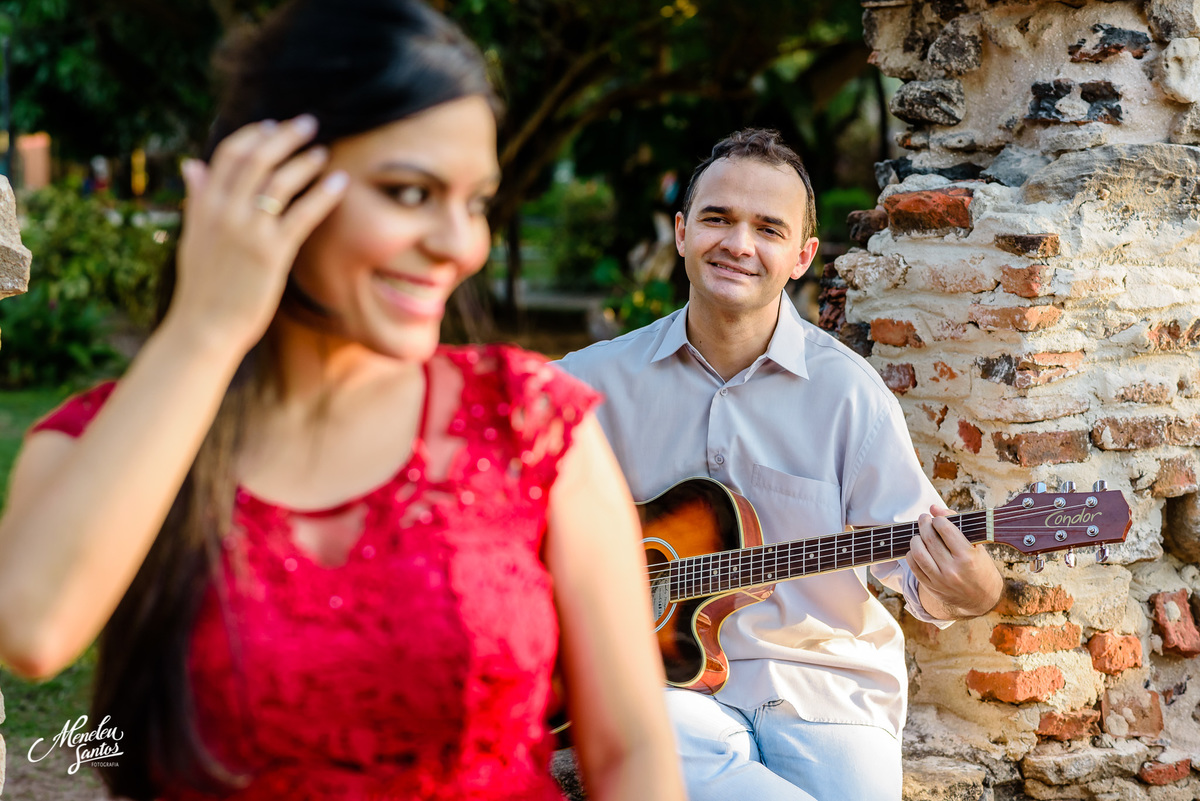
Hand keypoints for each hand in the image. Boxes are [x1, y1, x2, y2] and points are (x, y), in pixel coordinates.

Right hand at [167, 115, 348, 353]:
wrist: (205, 326)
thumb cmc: (203, 287)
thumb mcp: (193, 237)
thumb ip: (197, 199)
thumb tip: (192, 165)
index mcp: (204, 205)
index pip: (228, 154)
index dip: (254, 134)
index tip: (273, 125)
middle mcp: (224, 211)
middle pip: (257, 158)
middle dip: (285, 136)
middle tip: (309, 123)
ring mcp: (248, 231)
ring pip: (280, 181)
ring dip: (305, 161)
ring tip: (323, 152)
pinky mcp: (271, 252)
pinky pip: (302, 213)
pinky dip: (323, 194)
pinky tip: (340, 182)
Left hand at [909, 504, 1002, 618]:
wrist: (982, 599)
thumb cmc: (979, 566)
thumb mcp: (976, 545)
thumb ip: (956, 524)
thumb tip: (933, 508)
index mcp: (967, 556)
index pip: (945, 529)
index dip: (938, 519)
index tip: (938, 519)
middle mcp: (953, 569)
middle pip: (929, 538)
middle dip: (924, 524)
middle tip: (924, 519)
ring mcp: (940, 580)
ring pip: (917, 552)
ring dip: (915, 538)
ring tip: (919, 534)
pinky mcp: (931, 587)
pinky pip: (913, 566)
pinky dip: (911, 554)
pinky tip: (917, 549)